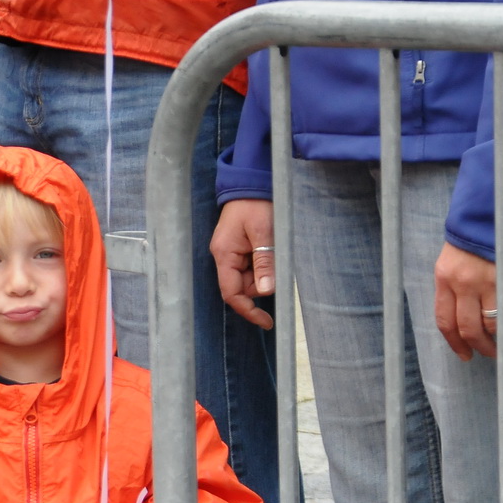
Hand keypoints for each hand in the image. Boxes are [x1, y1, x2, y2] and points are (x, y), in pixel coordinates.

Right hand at [210, 199, 276, 329]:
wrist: (250, 181)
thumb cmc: (256, 203)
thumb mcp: (264, 232)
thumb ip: (265, 262)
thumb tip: (266, 291)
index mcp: (224, 254)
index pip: (231, 293)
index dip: (248, 310)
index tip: (267, 321)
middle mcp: (224, 256)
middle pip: (242, 286)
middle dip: (262, 284)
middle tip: (278, 265)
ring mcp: (230, 252)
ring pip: (249, 277)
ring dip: (264, 271)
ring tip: (274, 247)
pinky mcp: (239, 247)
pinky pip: (251, 265)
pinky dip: (263, 263)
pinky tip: (270, 247)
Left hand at [432, 243, 502, 361]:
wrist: (491, 215)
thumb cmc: (470, 242)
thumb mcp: (452, 264)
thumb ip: (454, 291)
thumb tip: (466, 324)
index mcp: (444, 280)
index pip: (445, 321)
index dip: (455, 343)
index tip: (465, 355)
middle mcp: (463, 283)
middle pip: (469, 328)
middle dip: (482, 347)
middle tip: (493, 354)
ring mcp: (487, 281)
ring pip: (493, 323)